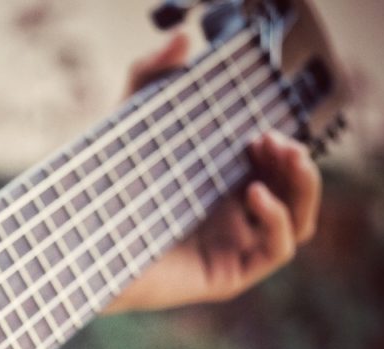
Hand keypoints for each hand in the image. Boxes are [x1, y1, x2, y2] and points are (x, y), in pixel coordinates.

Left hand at [106, 34, 321, 311]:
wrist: (81, 245)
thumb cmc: (105, 191)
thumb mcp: (130, 124)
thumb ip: (150, 76)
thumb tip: (182, 37)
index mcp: (220, 188)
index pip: (274, 168)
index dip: (281, 147)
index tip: (262, 127)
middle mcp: (232, 220)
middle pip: (294, 193)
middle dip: (298, 163)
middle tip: (278, 140)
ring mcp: (233, 249)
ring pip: (298, 222)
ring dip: (303, 187)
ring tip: (287, 156)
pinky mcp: (227, 275)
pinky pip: (277, 250)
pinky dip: (278, 220)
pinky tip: (255, 194)